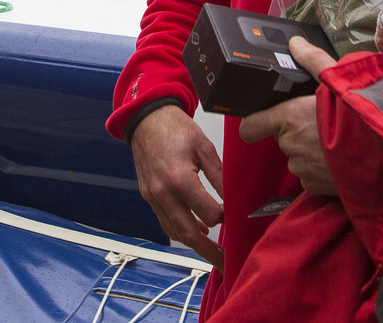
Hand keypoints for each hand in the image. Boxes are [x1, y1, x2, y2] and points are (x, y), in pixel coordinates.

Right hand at [129, 104, 224, 266]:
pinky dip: (180, 231)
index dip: (224, 216)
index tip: (235, 214)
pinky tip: (196, 230)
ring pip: (174, 232)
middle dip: (208, 251)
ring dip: (194, 245)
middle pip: (188, 233)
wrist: (147, 119)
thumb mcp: (204, 146)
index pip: (208, 213)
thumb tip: (235, 197)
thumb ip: (220, 174)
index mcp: (179, 179)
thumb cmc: (175, 129)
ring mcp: (153, 197)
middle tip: (226, 262)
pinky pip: (165, 221)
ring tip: (213, 253)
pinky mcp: (149, 196)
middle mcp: (163, 193)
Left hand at [237, 37, 336, 196]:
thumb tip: (295, 44)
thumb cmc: (359, 119)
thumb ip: (313, 60)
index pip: (250, 126)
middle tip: (322, 121)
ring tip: (336, 140)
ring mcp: (302, 169)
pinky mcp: (316, 188)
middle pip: (283, 137)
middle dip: (298, 131)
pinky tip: (341, 158)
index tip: (264, 118)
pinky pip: (312, 176)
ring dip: (312, 150)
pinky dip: (323, 169)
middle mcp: (290, 145)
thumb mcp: (338, 81)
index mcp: (288, 118)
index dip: (256, 122)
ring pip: (299, 157)